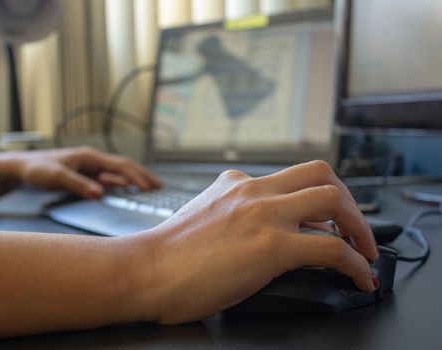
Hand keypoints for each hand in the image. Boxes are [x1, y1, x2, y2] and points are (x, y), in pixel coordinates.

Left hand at [11, 146, 160, 197]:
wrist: (20, 168)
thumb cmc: (36, 170)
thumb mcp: (56, 177)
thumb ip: (79, 185)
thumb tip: (101, 193)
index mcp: (89, 157)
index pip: (119, 166)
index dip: (137, 176)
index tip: (151, 187)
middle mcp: (92, 160)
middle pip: (123, 166)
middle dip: (142, 175)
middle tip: (159, 185)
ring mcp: (89, 167)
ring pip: (117, 171)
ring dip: (134, 178)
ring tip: (149, 186)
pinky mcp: (84, 174)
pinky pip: (108, 177)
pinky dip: (121, 182)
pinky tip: (126, 188)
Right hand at [142, 160, 378, 323]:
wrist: (145, 270)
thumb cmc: (168, 254)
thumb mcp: (204, 216)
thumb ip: (232, 211)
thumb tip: (259, 229)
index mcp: (236, 184)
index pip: (290, 178)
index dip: (316, 199)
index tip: (327, 218)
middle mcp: (253, 191)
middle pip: (321, 172)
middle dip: (348, 200)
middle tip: (354, 227)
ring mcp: (263, 215)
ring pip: (333, 199)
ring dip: (360, 226)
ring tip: (365, 250)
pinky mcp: (270, 246)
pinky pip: (332, 248)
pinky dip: (355, 263)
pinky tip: (359, 276)